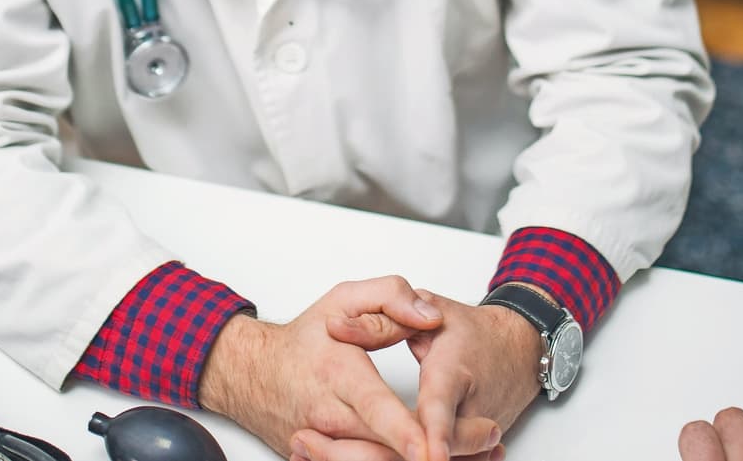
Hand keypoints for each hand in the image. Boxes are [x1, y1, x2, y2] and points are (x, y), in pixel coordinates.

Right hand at [197, 276, 500, 460]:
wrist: (251, 375)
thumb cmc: (303, 340)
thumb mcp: (343, 299)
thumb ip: (391, 296)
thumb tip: (429, 315)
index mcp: (338, 376)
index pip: (374, 408)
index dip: (405, 432)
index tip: (432, 446)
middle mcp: (330, 419)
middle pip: (385, 450)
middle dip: (439, 450)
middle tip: (491, 436)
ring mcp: (326, 448)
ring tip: (482, 451)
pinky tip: (434, 456)